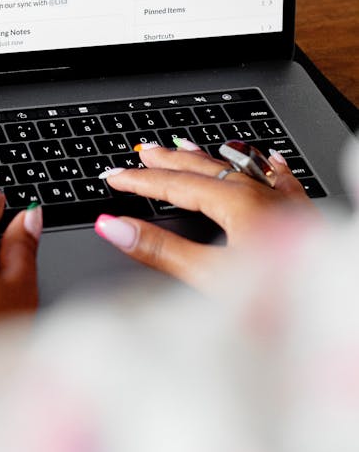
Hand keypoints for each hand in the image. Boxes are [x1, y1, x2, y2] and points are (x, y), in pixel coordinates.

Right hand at [94, 144, 315, 291]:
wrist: (337, 303)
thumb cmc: (282, 300)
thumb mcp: (210, 277)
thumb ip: (161, 251)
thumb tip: (115, 227)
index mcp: (236, 203)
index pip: (175, 185)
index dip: (141, 181)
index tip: (115, 177)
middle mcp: (261, 194)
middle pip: (204, 169)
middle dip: (168, 161)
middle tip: (142, 152)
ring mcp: (284, 202)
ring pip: (238, 168)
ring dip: (207, 160)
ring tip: (185, 148)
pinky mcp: (304, 215)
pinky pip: (280, 179)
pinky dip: (264, 168)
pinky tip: (267, 160)